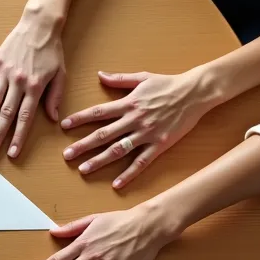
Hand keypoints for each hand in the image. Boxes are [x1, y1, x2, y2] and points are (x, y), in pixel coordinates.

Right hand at [0, 10, 65, 158]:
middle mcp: (18, 83)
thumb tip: (53, 118)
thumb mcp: (60, 74)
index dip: (18, 137)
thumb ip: (55, 97)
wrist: (40, 24)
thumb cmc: (52, 50)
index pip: (25, 118)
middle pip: (6, 115)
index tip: (12, 154)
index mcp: (35, 88)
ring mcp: (5, 73)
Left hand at [61, 70, 219, 188]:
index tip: (64, 126)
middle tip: (66, 155)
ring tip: (83, 169)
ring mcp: (146, 134)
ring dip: (99, 161)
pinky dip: (129, 174)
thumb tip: (100, 75)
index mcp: (128, 103)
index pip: (98, 112)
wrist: (196, 92)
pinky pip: (141, 162)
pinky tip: (117, 184)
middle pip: (103, 135)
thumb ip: (119, 79)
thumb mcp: (142, 77)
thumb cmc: (168, 84)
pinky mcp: (159, 144)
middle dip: (83, 145)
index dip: (80, 119)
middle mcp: (134, 120)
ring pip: (118, 150)